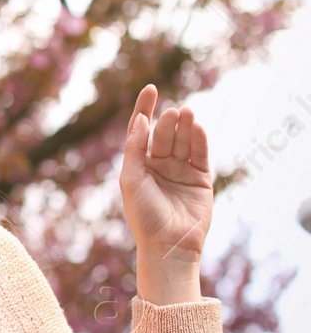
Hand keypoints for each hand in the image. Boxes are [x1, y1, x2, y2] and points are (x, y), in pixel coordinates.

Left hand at [119, 83, 212, 267]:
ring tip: (187, 114)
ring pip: (182, 141)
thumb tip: (141, 119)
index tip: (151, 88)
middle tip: (174, 113)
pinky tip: (198, 128)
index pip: (140, 130)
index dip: (145, 108)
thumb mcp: (131, 179)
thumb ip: (135, 149)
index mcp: (138, 164)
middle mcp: (159, 164)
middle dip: (167, 123)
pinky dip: (199, 140)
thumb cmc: (144, 215)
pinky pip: (200, 154)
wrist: (168, 244)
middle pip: (163, 134)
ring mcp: (180, 170)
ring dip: (184, 127)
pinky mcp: (200, 178)